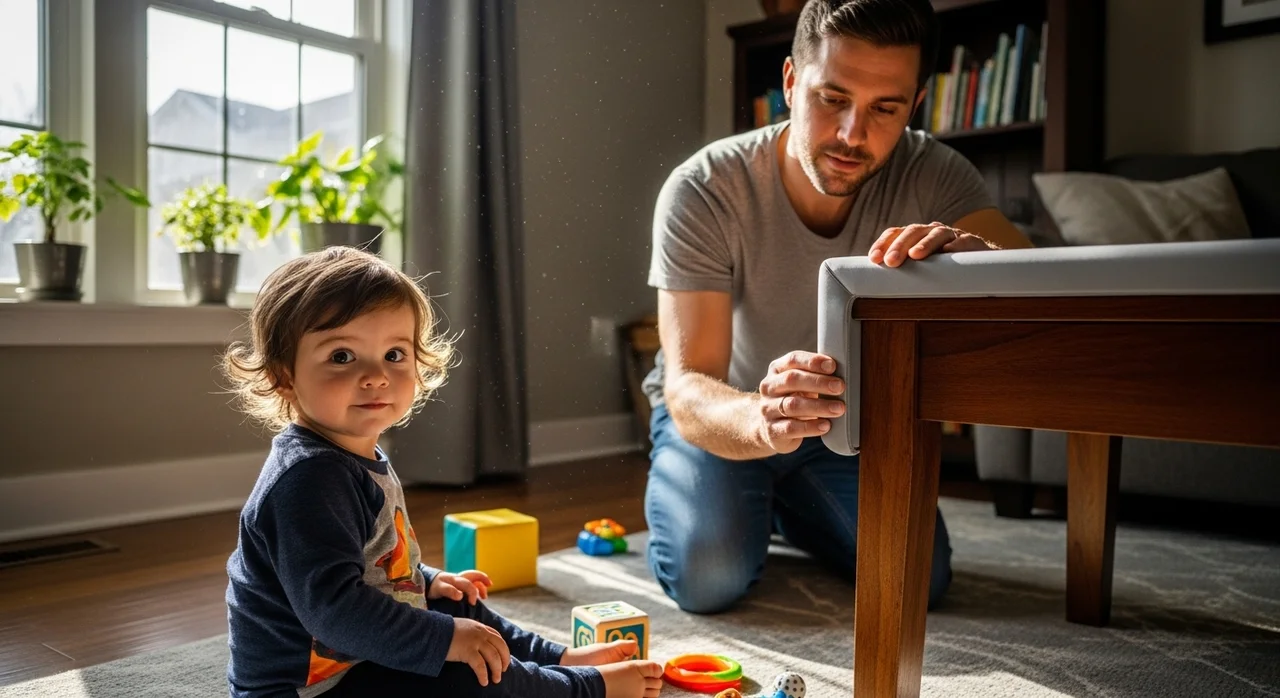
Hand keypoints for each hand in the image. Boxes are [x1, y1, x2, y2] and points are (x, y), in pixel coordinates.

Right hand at [429, 570, 490, 604]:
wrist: (415, 585)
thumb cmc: (437, 592)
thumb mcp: (451, 592)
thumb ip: (463, 594)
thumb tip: (478, 602)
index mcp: (459, 579)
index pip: (475, 575)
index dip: (484, 580)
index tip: (489, 587)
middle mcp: (454, 578)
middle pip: (471, 576)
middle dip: (479, 584)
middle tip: (483, 597)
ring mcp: (446, 581)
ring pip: (462, 581)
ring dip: (470, 589)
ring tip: (473, 601)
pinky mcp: (437, 586)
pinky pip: (446, 588)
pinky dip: (454, 591)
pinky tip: (458, 596)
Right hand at [446, 617, 510, 686]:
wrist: (433, 631)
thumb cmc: (445, 631)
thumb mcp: (463, 627)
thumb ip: (472, 633)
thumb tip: (478, 644)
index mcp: (480, 627)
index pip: (498, 637)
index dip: (503, 649)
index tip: (504, 659)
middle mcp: (480, 633)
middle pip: (500, 647)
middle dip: (505, 660)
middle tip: (503, 671)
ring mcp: (475, 641)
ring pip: (493, 657)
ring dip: (497, 670)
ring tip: (496, 679)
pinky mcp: (468, 651)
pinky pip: (480, 666)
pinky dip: (484, 675)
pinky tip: (484, 682)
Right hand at [757, 351, 844, 454]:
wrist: (772, 429)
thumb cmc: (794, 399)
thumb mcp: (801, 384)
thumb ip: (815, 375)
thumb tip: (845, 371)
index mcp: (777, 370)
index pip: (793, 360)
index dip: (813, 362)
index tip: (833, 366)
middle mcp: (768, 387)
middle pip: (791, 380)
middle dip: (818, 382)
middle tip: (840, 387)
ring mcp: (767, 409)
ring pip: (792, 405)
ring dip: (818, 406)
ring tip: (838, 408)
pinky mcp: (772, 430)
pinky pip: (791, 427)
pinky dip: (811, 427)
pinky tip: (826, 425)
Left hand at [868, 222, 998, 266]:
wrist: (981, 264)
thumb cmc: (944, 267)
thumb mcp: (921, 268)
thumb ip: (903, 270)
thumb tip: (874, 285)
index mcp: (916, 236)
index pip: (895, 233)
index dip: (883, 243)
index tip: (874, 259)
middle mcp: (931, 232)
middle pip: (913, 231)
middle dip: (900, 246)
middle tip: (891, 261)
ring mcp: (952, 235)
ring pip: (936, 234)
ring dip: (925, 244)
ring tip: (915, 255)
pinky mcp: (972, 242)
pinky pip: (964, 241)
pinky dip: (956, 245)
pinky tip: (948, 252)